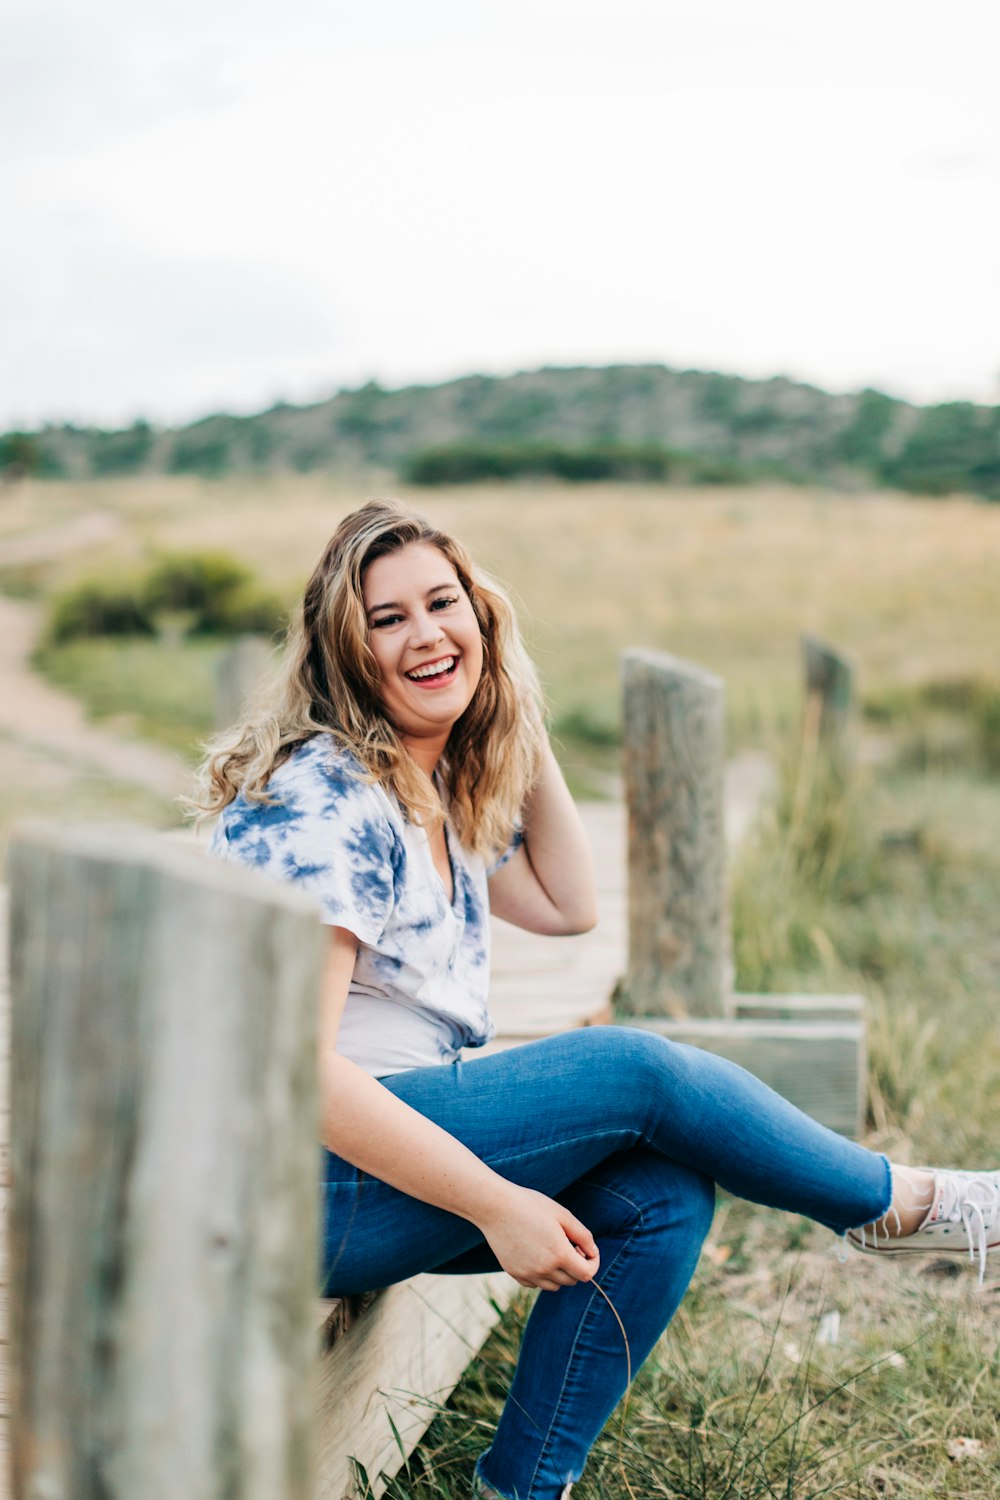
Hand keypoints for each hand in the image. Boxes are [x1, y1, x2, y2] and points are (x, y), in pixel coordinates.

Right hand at [474, 1182, 599, 1290]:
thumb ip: (583, 1236)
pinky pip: (536, 1284)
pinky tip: (537, 1254)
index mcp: (559, 1254)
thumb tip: (593, 1252)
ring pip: (554, 1285)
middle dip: (577, 1265)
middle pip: (572, 1280)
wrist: (495, 1207)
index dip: (592, 1263)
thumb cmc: (530, 1205)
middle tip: (569, 1244)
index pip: (586, 1274)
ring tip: (553, 1249)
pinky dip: (542, 1275)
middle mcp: (544, 1270)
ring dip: (560, 1272)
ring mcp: (528, 1274)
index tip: (588, 1251)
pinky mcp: (515, 1274)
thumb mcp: (562, 1214)